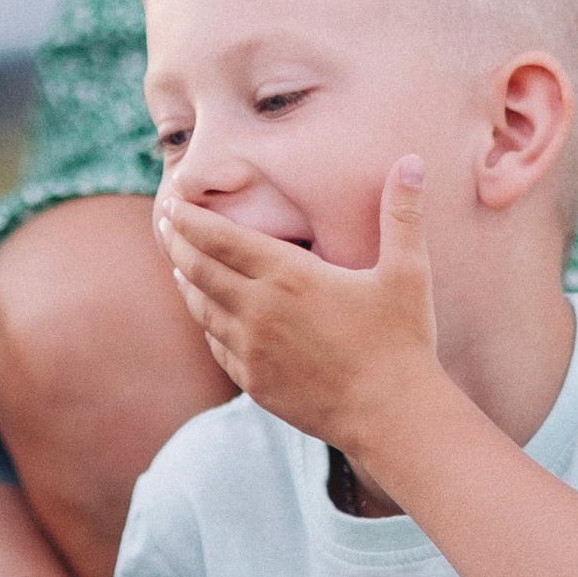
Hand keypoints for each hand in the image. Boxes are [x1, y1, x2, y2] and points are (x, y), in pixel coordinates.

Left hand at [159, 158, 441, 481]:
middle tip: (165, 223)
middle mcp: (258, 310)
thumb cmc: (401, 340)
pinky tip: (208, 317)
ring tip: (179, 264)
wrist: (392, 415)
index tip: (172, 202)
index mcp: (288, 276)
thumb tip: (412, 161)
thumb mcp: (407, 272)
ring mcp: (251, 350)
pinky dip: (207, 323)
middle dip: (177, 242)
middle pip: (199, 268)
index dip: (190, 218)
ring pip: (202, 308)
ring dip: (187, 282)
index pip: (220, 238)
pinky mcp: (253, 382)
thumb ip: (402, 214)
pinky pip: (217, 346)